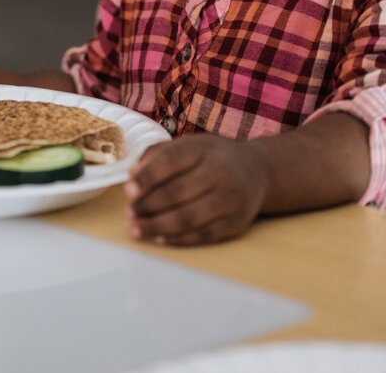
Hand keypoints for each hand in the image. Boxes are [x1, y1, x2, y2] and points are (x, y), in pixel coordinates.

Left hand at [125, 134, 268, 245]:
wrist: (258, 171)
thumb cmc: (214, 158)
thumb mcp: (191, 145)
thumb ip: (159, 155)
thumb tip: (132, 175)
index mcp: (204, 149)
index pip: (171, 161)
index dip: (147, 176)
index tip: (128, 189)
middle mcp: (220, 172)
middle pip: (176, 192)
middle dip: (147, 205)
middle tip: (129, 213)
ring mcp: (230, 200)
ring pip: (187, 218)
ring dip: (157, 226)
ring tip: (136, 229)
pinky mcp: (235, 223)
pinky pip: (202, 235)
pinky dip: (177, 239)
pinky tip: (158, 238)